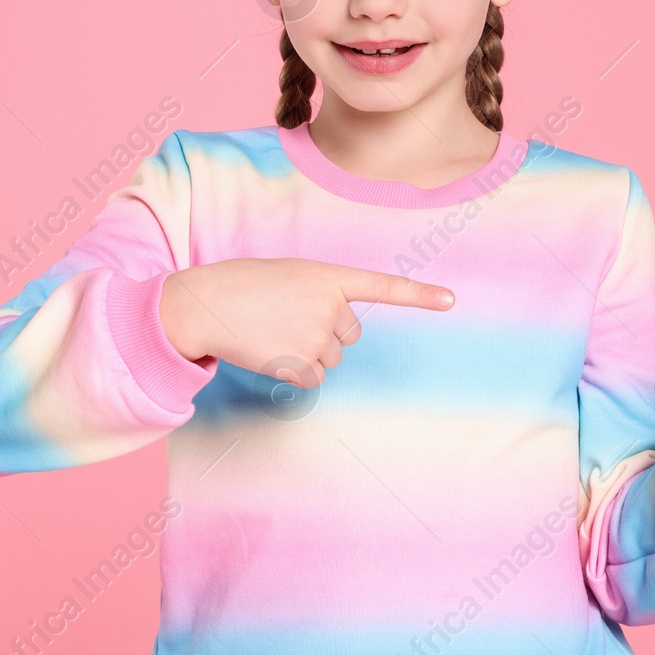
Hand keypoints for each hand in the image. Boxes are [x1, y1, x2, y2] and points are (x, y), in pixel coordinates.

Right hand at [158, 258, 454, 387]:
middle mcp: (329, 304)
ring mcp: (317, 334)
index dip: (419, 296)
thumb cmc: (241, 286)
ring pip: (330, 358)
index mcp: (327, 275)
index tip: (451, 301)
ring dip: (306, 352)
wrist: (202, 304)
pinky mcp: (300, 363)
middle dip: (324, 333)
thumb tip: (332, 337)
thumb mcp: (288, 277)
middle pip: (349, 335)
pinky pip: (314, 379)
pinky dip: (295, 373)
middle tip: (286, 319)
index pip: (382, 286)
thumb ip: (319, 295)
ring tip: (272, 332)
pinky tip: (270, 353)